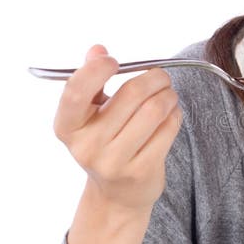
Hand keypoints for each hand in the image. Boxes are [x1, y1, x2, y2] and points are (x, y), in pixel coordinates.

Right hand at [54, 44, 182, 212]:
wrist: (117, 193)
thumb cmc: (105, 142)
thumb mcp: (90, 114)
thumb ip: (91, 80)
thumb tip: (97, 50)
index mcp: (68, 126)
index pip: (76, 92)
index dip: (95, 70)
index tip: (113, 61)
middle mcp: (87, 146)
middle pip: (131, 95)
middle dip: (153, 77)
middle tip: (160, 75)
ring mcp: (114, 161)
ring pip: (154, 110)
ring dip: (168, 95)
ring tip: (168, 94)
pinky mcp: (141, 170)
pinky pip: (168, 128)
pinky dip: (175, 114)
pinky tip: (170, 114)